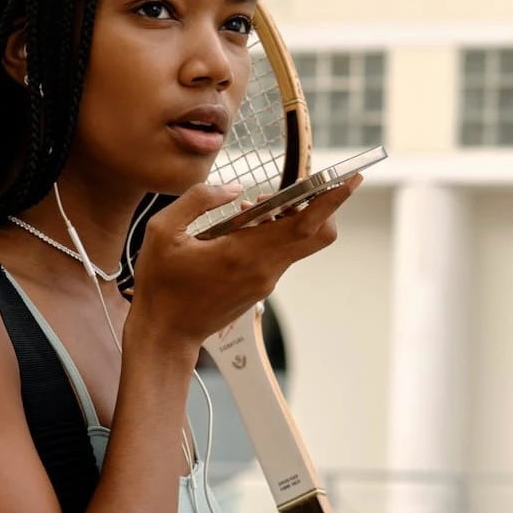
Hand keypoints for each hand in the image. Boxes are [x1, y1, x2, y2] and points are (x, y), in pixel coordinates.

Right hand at [127, 174, 360, 354]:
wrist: (165, 334)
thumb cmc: (160, 285)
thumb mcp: (163, 232)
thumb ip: (199, 200)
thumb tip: (234, 190)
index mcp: (244, 253)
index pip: (305, 223)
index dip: (332, 199)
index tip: (351, 178)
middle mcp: (263, 268)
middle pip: (317, 234)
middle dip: (321, 205)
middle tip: (303, 186)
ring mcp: (265, 281)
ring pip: (300, 243)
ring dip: (292, 218)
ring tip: (257, 208)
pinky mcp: (260, 288)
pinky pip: (281, 254)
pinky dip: (276, 234)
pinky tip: (245, 228)